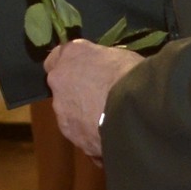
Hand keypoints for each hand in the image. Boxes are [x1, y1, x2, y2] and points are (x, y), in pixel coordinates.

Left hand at [43, 39, 143, 160]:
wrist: (132, 110)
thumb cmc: (130, 74)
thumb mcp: (118, 55)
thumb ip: (100, 62)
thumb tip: (102, 68)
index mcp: (70, 54)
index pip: (57, 56)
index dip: (71, 64)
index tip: (84, 69)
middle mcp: (58, 80)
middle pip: (62, 86)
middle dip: (76, 90)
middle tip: (100, 95)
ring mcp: (62, 110)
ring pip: (68, 111)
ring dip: (83, 113)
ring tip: (108, 118)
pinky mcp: (72, 135)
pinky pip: (80, 133)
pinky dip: (91, 133)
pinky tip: (110, 134)